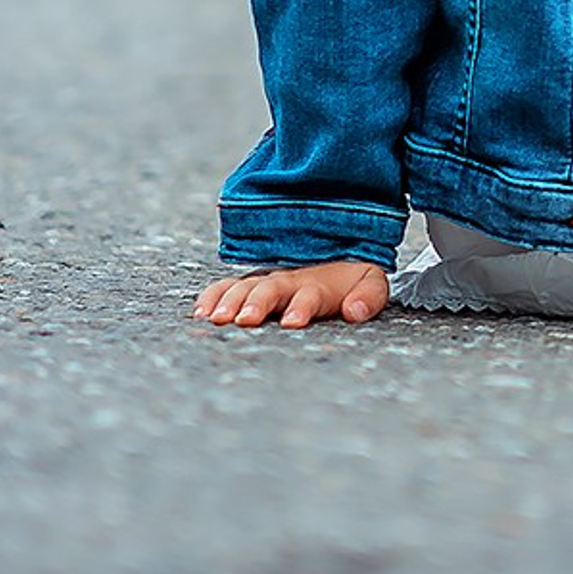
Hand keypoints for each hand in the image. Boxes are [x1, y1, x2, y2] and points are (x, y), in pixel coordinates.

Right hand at [193, 259, 390, 329]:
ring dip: (230, 301)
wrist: (336, 252)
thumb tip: (355, 310)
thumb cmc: (351, 279)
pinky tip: (201, 312)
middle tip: (245, 319)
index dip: (302, 306)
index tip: (293, 321)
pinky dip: (213, 296)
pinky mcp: (250, 285)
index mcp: (320, 285)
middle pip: (271, 290)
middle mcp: (289, 281)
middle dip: (258, 303)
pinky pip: (227, 287)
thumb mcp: (371, 284)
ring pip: (245, 287)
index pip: (310, 295)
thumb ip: (368, 297)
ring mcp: (267, 281)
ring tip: (216, 318)